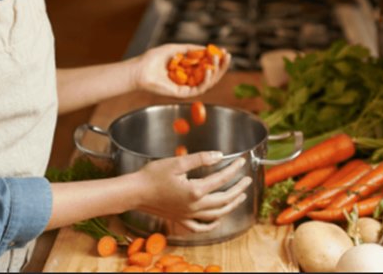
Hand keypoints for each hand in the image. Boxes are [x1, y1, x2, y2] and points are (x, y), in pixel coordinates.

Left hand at [131, 43, 229, 97]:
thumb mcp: (176, 49)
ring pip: (208, 83)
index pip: (207, 66)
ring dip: (216, 71)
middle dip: (221, 66)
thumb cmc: (153, 59)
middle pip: (211, 75)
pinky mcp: (183, 94)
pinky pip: (199, 89)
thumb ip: (191, 49)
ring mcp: (187, 88)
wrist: (140, 69)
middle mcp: (189, 80)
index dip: (217, 59)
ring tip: (218, 59)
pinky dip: (206, 80)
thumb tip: (207, 48)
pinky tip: (209, 70)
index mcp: (188, 70)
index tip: (225, 51)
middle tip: (228, 56)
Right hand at [132, 151, 250, 231]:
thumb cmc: (153, 175)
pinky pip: (200, 227)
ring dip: (231, 205)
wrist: (135, 192)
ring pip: (216, 214)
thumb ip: (200, 159)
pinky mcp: (181, 219)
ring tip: (240, 197)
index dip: (233, 169)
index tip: (241, 161)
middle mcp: (194, 206)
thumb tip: (219, 155)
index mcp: (195, 190)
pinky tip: (217, 220)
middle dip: (238, 189)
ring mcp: (188, 215)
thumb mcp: (177, 162)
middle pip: (223, 199)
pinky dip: (212, 224)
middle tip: (247, 180)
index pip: (221, 179)